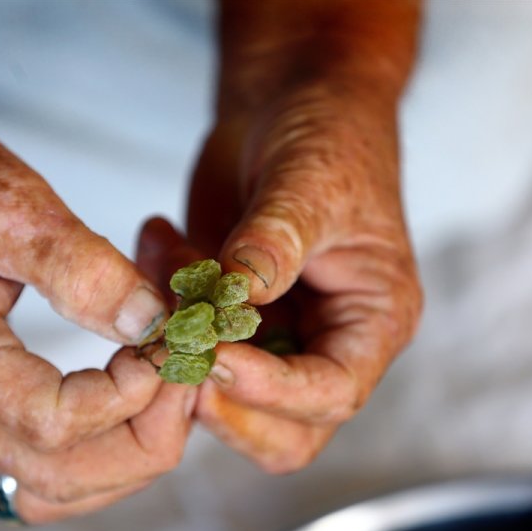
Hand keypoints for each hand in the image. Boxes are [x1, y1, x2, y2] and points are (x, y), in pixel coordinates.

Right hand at [0, 98, 190, 522]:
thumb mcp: (9, 201)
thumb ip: (82, 267)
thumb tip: (151, 324)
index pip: (53, 422)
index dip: (130, 394)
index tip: (171, 344)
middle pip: (60, 477)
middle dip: (145, 438)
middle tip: (188, 375)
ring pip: (51, 488)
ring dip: (124, 456)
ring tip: (166, 391)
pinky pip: (35, 466)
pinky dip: (94, 451)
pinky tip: (126, 403)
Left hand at [138, 0, 421, 471]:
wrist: (292, 100)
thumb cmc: (328, 135)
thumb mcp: (309, 183)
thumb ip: (272, 245)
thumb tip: (232, 302)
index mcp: (373, 320)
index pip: (332, 392)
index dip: (271, 390)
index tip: (212, 357)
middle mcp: (326, 342)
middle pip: (282, 430)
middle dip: (222, 401)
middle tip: (172, 351)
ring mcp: (272, 336)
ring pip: (221, 394)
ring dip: (180, 345)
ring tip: (167, 258)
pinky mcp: (226, 318)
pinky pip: (183, 341)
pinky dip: (160, 301)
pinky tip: (158, 237)